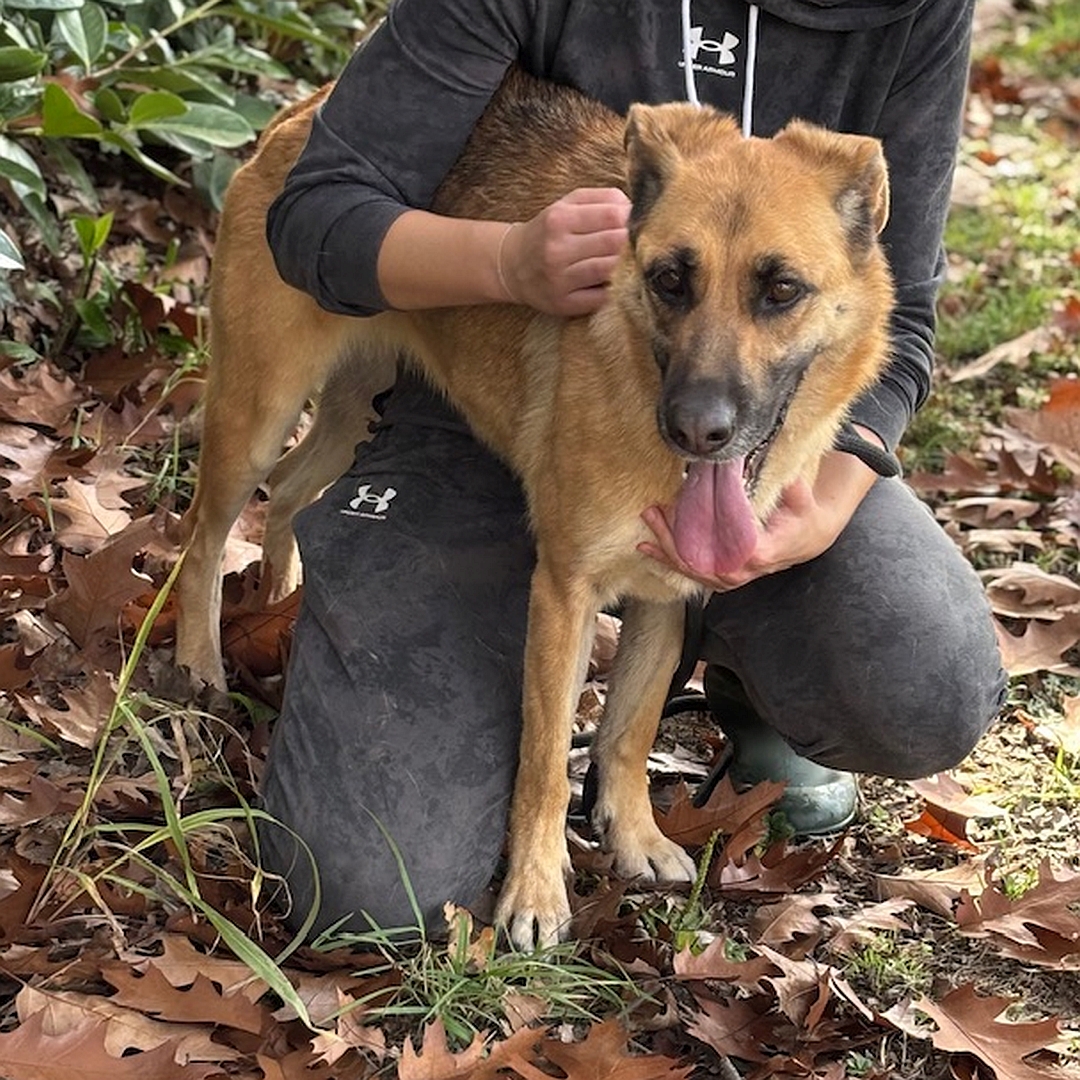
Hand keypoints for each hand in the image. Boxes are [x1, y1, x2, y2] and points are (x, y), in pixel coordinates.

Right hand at [500, 188, 629, 315]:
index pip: (612, 216)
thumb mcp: (567, 205)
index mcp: (559, 219)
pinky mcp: (564, 304)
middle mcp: (557, 250)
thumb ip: (602, 199)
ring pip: (610, 270)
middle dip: (631, 242)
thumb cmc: (549, 232)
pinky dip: (613, 289)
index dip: (632, 218)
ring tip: (626, 260)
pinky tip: (612, 281)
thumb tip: (635, 207)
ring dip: (625, 265)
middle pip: (614, 243)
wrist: (512, 266)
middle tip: (635, 243)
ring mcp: (560, 279)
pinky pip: (602, 297)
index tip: (636, 222)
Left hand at [639, 429, 885, 590]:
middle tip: (653, 513)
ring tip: (646, 529)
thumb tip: (772, 462)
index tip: (680, 511)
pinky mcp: (724, 576)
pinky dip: (669, 561)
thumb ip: (790, 486)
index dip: (697, 533)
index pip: (721, 548)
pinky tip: (649, 548)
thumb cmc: (804, 515)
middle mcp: (742, 570)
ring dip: (665, 551)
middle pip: (699, 562)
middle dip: (672, 539)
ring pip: (692, 570)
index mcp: (758, 553)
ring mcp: (732, 577)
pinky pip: (693, 572)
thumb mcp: (802, 498)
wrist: (809, 536)